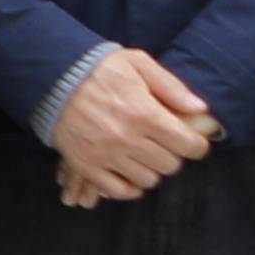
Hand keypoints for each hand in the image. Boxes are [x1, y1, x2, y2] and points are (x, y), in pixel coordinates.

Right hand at [48, 46, 220, 207]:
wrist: (53, 77)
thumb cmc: (99, 68)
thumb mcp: (138, 64)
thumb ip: (171, 87)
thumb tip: (201, 109)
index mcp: (144, 113)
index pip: (188, 145)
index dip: (197, 145)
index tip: (194, 142)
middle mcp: (127, 138)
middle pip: (170, 165)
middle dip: (173, 155)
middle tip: (165, 144)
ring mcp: (105, 155)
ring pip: (147, 180)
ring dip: (151, 169)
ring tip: (145, 155)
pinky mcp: (86, 165)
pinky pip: (118, 191)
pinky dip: (129, 187)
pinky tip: (129, 172)